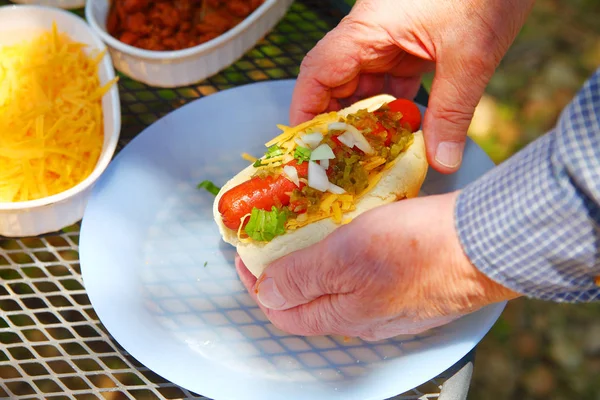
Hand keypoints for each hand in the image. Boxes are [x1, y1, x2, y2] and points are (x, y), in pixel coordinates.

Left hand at [235, 191, 520, 340]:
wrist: (483, 245)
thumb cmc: (415, 248)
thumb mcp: (343, 258)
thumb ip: (301, 278)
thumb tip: (265, 293)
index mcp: (342, 316)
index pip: (282, 312)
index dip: (257, 284)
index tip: (248, 255)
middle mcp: (365, 319)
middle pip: (309, 303)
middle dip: (285, 274)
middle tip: (276, 241)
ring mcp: (391, 306)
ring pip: (338, 290)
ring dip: (316, 265)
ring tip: (309, 233)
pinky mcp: (412, 287)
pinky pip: (366, 278)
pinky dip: (347, 260)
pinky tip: (352, 238)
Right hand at [289, 0, 533, 172]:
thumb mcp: (469, 55)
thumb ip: (452, 110)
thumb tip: (443, 160)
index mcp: (368, 28)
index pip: (318, 72)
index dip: (305, 111)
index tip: (306, 145)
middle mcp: (372, 33)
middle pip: (337, 83)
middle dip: (338, 124)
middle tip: (340, 162)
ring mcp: (392, 37)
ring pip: (365, 85)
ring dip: (368, 119)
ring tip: (369, 155)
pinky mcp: (413, 42)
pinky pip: (392, 80)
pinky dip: (394, 108)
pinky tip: (401, 132)